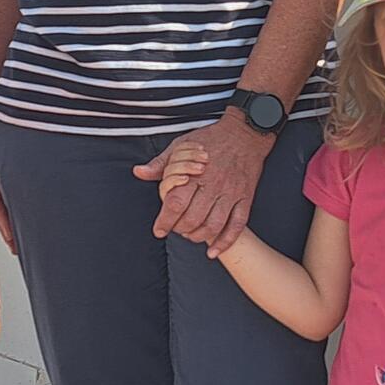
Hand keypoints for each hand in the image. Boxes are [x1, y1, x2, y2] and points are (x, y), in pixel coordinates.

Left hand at [131, 114, 272, 258]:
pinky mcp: (245, 198)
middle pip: (192, 218)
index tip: (159, 230)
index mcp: (194, 172)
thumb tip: (139, 172)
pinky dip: (225, 242)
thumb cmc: (211, 139)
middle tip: (175, 229)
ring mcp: (230, 193)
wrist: (245, 133)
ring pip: (213, 225)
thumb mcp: (181, 145)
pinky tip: (213, 251)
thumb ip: (160, 163)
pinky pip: (237, 225)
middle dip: (180, 229)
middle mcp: (213, 185)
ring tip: (190, 235)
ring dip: (198, 236)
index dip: (165, 220)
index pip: (176, 203)